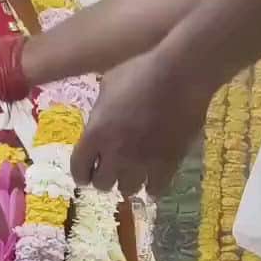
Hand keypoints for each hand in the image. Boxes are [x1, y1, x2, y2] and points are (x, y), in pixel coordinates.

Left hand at [70, 52, 215, 195]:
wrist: (182, 74)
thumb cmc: (142, 70)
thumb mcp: (109, 84)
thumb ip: (100, 109)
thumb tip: (100, 118)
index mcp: (96, 133)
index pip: (79, 169)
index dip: (82, 174)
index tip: (86, 174)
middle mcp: (115, 153)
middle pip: (102, 184)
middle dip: (105, 178)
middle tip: (113, 171)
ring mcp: (142, 161)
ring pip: (128, 190)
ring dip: (129, 182)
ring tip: (135, 173)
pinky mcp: (167, 164)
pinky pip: (156, 190)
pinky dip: (153, 187)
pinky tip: (154, 181)